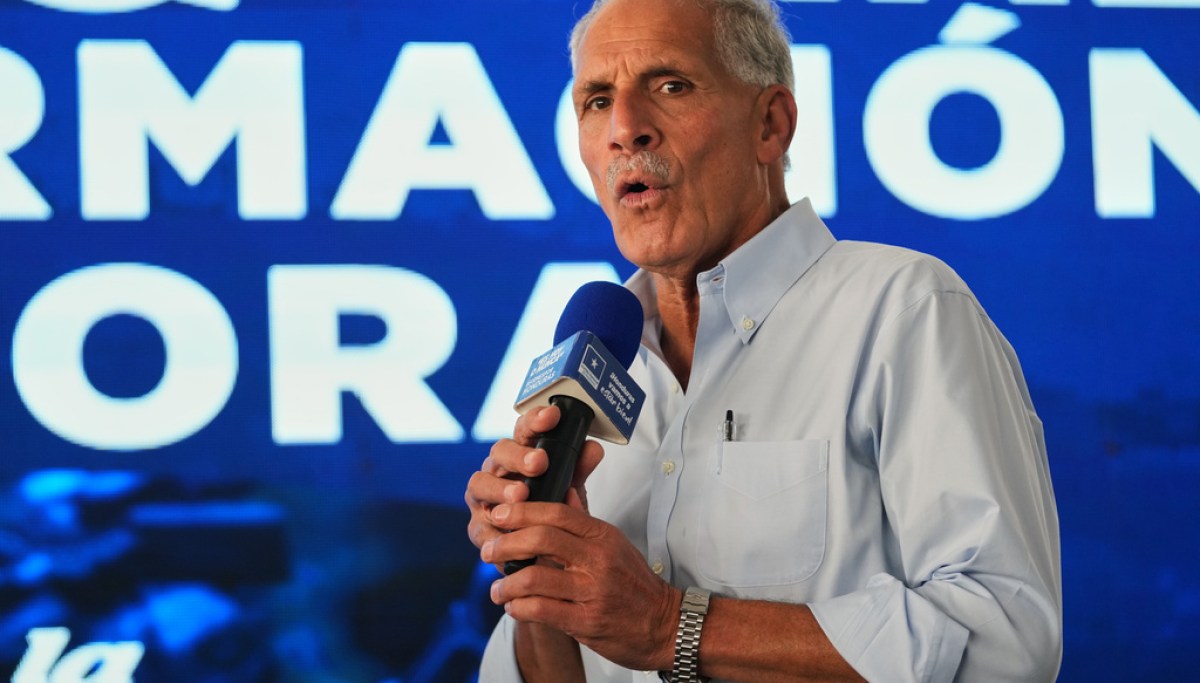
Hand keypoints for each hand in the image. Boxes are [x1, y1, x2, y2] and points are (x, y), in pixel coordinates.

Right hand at [465, 405, 604, 572]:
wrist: (547, 555)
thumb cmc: (554, 512)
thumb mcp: (571, 491)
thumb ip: (579, 470)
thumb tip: (593, 448)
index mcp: (520, 454)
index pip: (524, 430)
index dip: (536, 420)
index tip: (552, 417)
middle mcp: (498, 471)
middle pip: (499, 452)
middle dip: (518, 455)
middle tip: (539, 462)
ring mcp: (483, 498)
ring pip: (479, 483)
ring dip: (500, 488)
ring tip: (521, 494)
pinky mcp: (478, 528)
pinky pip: (479, 526)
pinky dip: (494, 529)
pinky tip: (509, 533)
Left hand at [482, 502, 679, 672]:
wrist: (665, 624)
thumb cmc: (635, 584)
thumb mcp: (615, 544)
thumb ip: (584, 521)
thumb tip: (562, 493)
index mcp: (602, 536)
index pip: (556, 512)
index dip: (522, 511)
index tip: (499, 515)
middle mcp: (598, 560)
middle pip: (541, 538)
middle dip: (506, 543)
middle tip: (488, 551)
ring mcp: (593, 592)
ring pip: (535, 578)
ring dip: (506, 583)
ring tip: (498, 588)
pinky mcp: (586, 622)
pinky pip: (541, 611)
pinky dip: (519, 608)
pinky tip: (514, 607)